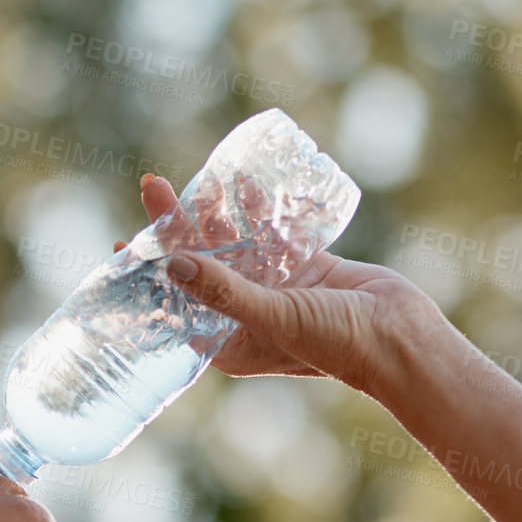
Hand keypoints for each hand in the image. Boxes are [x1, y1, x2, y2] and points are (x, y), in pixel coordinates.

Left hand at [115, 174, 446, 393]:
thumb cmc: (335, 342)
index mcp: (228, 342)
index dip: (148, 272)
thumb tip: (173, 263)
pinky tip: (239, 180)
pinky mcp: (304, 268)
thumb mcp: (272, 315)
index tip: (122, 242)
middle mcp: (246, 315)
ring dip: (214, 214)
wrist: (400, 337)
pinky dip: (255, 210)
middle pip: (200, 263)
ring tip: (193, 179)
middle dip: (176, 228)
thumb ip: (224, 290)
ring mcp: (275, 290)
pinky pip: (269, 234)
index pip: (175, 302)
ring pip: (234, 245)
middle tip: (153, 187)